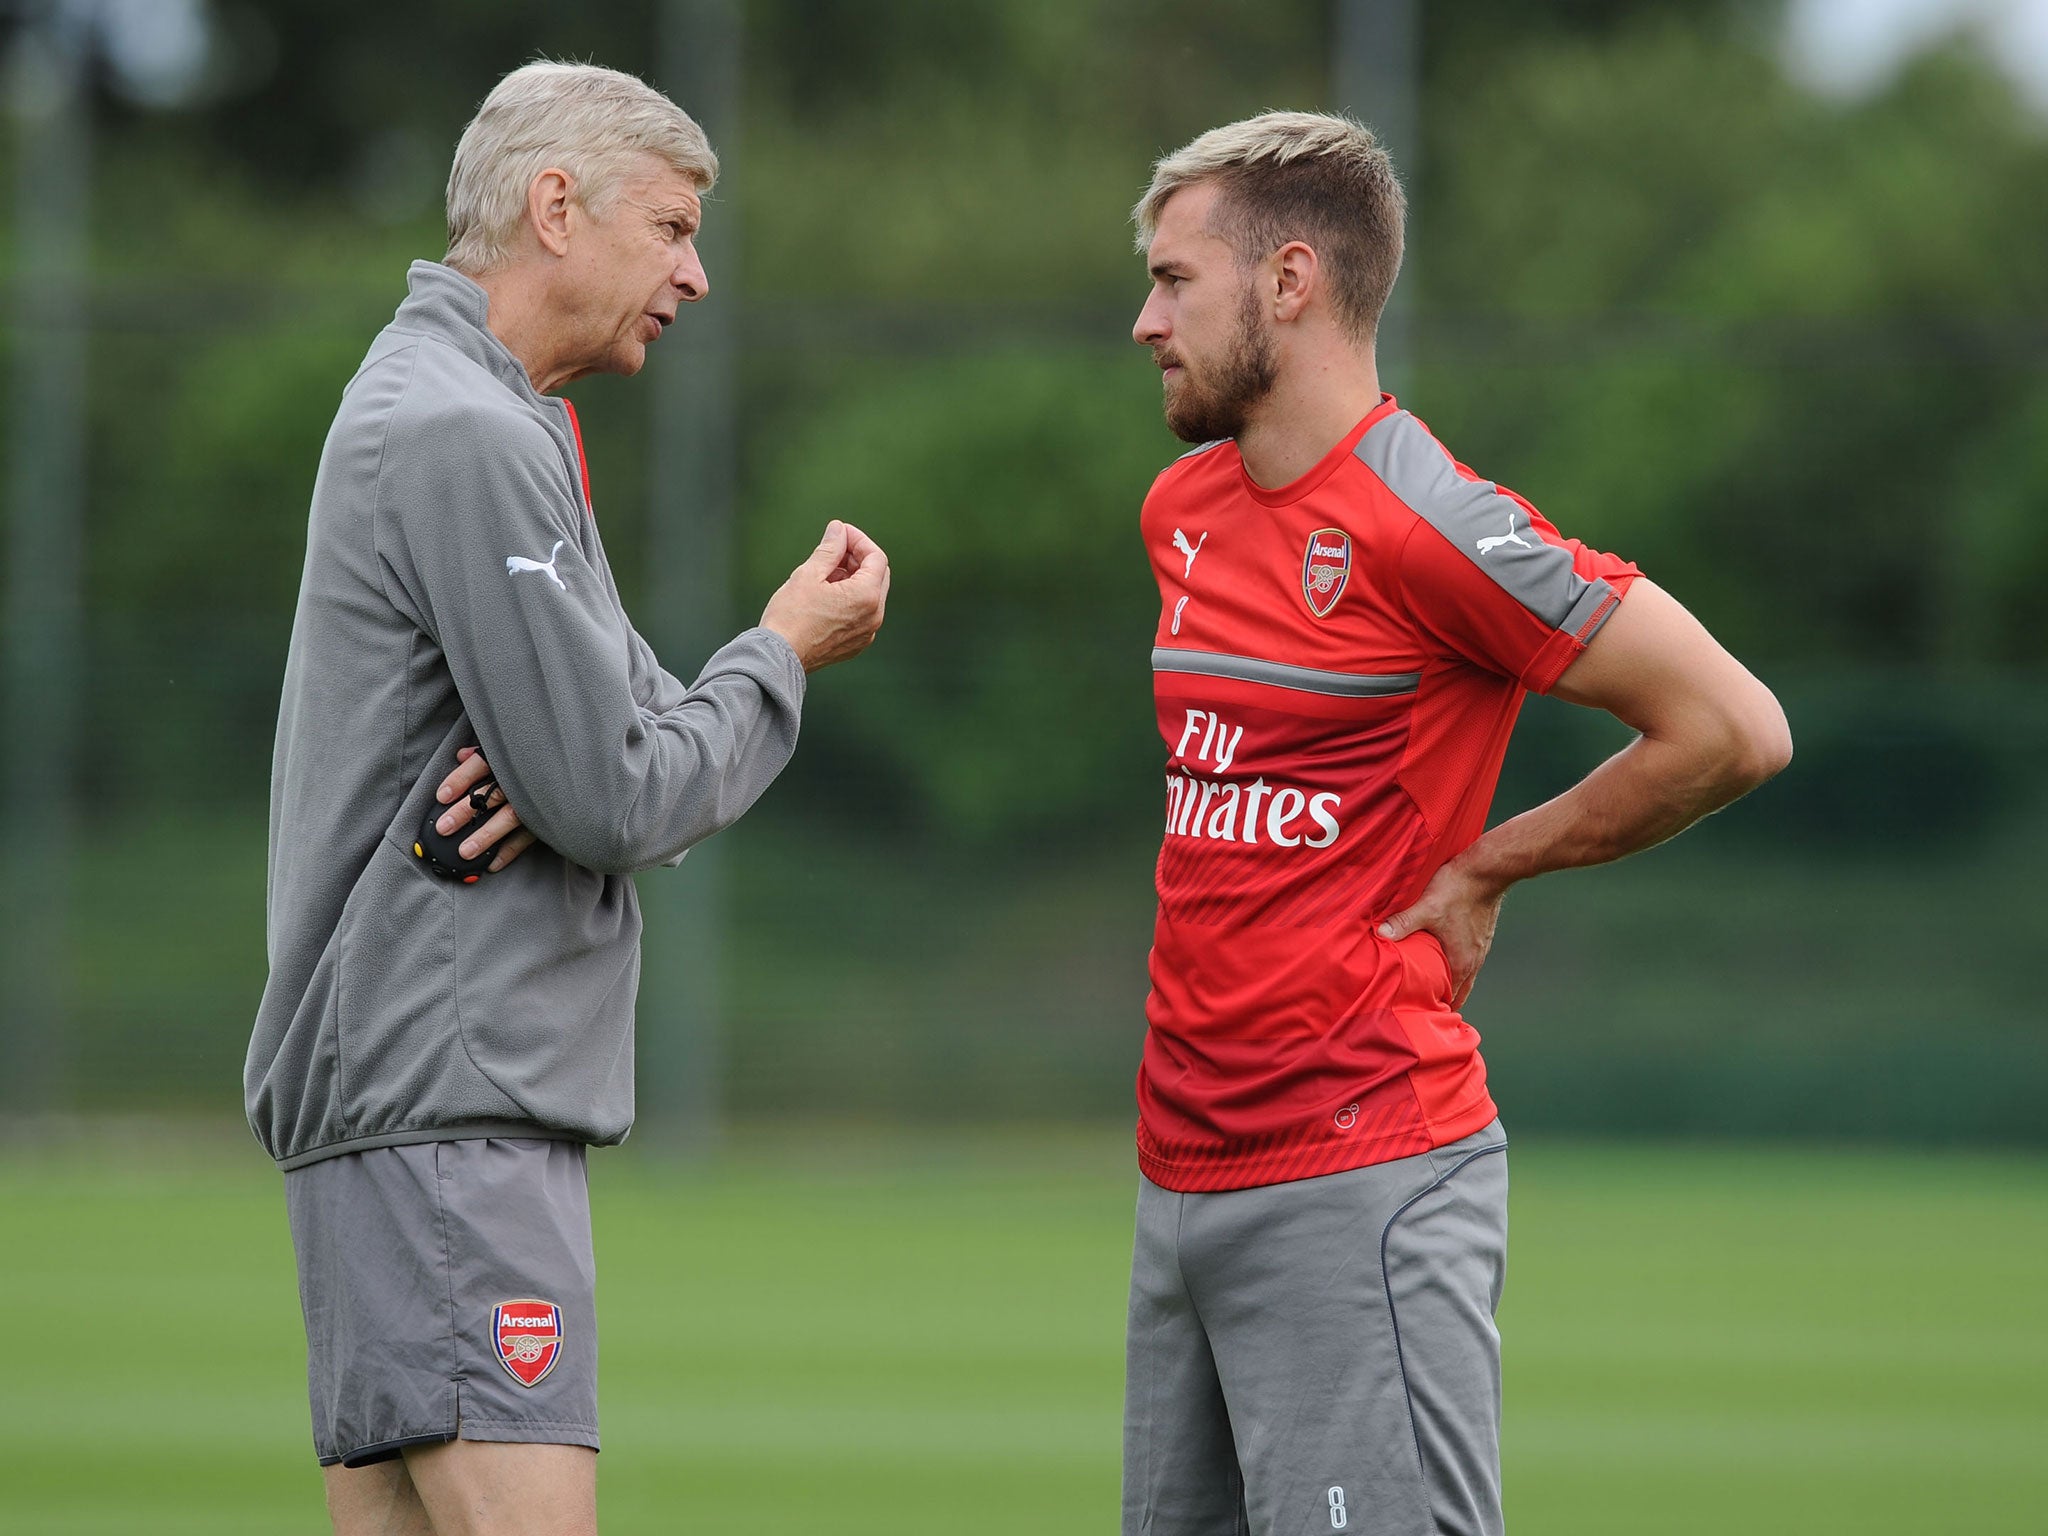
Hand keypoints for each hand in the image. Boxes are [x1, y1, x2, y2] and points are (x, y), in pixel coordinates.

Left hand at [434, 746, 537, 872]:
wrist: (578, 769)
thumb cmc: (537, 758)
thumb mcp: (511, 748)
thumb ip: (485, 753)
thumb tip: (461, 755)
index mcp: (512, 758)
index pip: (482, 765)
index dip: (460, 780)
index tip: (441, 796)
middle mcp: (524, 779)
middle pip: (491, 794)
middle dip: (466, 812)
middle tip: (444, 828)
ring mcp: (537, 801)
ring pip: (508, 818)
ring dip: (486, 836)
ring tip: (465, 852)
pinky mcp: (548, 819)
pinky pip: (527, 837)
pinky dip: (509, 851)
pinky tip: (492, 864)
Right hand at [760, 519, 888, 671]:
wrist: (779, 656)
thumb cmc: (791, 617)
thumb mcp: (809, 574)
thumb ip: (829, 549)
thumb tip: (838, 530)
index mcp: (867, 597)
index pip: (876, 557)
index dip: (858, 540)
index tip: (840, 533)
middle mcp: (874, 616)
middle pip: (877, 575)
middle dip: (857, 558)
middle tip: (833, 549)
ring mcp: (866, 633)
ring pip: (869, 595)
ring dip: (852, 578)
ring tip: (824, 573)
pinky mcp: (855, 644)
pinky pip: (861, 614)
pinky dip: (850, 598)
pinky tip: (826, 594)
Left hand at [1376, 861, 1508, 1007]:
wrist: (1487, 870)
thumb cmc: (1458, 889)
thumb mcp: (1426, 908)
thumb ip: (1403, 923)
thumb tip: (1381, 934)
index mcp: (1462, 962)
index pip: (1451, 997)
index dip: (1437, 1007)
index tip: (1421, 1013)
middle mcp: (1474, 959)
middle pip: (1459, 990)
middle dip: (1443, 998)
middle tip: (1423, 1004)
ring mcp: (1480, 947)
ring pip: (1464, 974)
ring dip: (1449, 981)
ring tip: (1430, 985)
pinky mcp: (1480, 934)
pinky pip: (1467, 958)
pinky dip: (1455, 964)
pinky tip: (1442, 957)